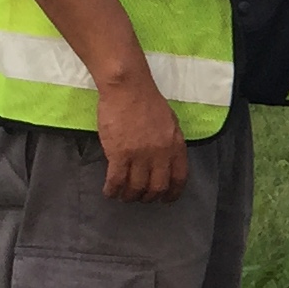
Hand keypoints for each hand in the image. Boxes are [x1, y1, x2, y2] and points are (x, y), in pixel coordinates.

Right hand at [96, 75, 189, 201]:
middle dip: (149, 197)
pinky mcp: (119, 154)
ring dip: (130, 196)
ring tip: (124, 196)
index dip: (172, 193)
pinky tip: (109, 192)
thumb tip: (166, 160)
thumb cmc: (148, 101)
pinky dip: (112, 190)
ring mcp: (139, 155)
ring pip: (136, 187)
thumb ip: (170, 143)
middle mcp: (160, 154)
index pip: (179, 178)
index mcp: (175, 145)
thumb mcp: (170, 122)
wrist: (128, 88)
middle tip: (141, 197)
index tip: (166, 199)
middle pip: (157, 187)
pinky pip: (116, 180)